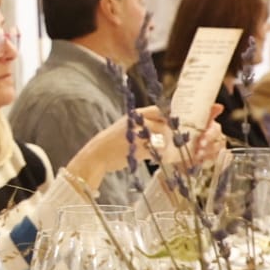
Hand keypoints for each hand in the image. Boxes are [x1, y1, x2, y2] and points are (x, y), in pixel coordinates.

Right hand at [63, 106, 179, 193]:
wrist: (97, 153)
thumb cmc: (112, 141)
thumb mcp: (126, 126)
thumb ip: (142, 125)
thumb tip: (165, 128)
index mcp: (135, 114)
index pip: (158, 110)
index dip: (168, 117)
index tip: (173, 125)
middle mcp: (138, 122)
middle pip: (164, 126)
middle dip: (170, 136)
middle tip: (172, 144)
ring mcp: (139, 135)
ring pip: (163, 139)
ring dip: (167, 147)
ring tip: (165, 153)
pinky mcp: (139, 149)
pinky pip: (158, 152)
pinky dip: (161, 157)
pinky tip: (158, 160)